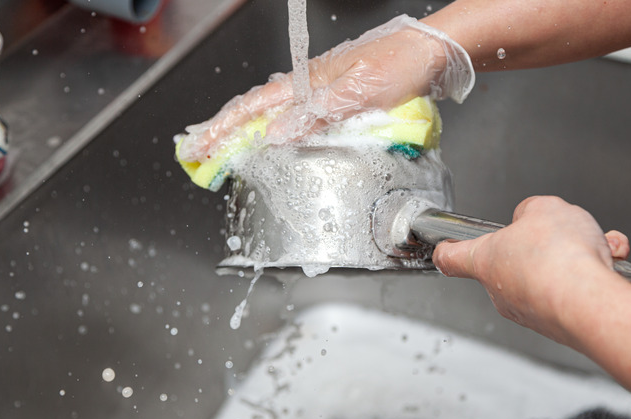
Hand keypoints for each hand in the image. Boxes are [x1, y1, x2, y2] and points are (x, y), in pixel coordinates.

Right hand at [177, 15, 473, 162]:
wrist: (432, 53)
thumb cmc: (400, 64)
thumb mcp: (359, 91)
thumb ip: (318, 112)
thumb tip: (277, 134)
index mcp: (307, 81)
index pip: (253, 107)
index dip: (222, 129)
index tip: (198, 148)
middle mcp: (309, 86)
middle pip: (256, 110)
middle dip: (225, 132)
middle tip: (200, 154)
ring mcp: (322, 92)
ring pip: (274, 113)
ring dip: (247, 131)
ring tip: (225, 148)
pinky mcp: (338, 99)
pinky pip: (297, 117)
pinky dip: (278, 129)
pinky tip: (277, 139)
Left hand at [432, 196, 629, 341]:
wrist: (592, 302)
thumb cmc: (559, 259)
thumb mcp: (543, 208)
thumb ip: (532, 211)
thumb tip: (532, 220)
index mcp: (485, 260)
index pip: (452, 257)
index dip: (447, 249)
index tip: (443, 248)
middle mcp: (503, 291)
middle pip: (514, 263)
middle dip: (541, 246)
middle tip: (561, 234)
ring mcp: (530, 311)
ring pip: (552, 275)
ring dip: (576, 258)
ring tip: (593, 247)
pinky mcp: (559, 324)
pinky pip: (575, 291)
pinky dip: (594, 274)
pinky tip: (607, 263)